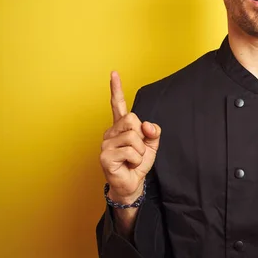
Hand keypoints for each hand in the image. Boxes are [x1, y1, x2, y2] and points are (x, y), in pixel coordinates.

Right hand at [100, 71, 160, 202]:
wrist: (132, 184)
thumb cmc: (138, 163)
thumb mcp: (151, 144)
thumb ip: (152, 131)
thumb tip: (147, 126)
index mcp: (121, 127)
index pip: (118, 105)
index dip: (117, 88)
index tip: (114, 73)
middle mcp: (111, 132)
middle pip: (132, 119)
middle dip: (141, 136)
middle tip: (137, 150)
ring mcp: (106, 143)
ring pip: (133, 137)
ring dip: (140, 151)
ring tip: (132, 159)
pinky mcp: (105, 156)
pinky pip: (131, 151)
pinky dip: (136, 160)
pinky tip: (128, 165)